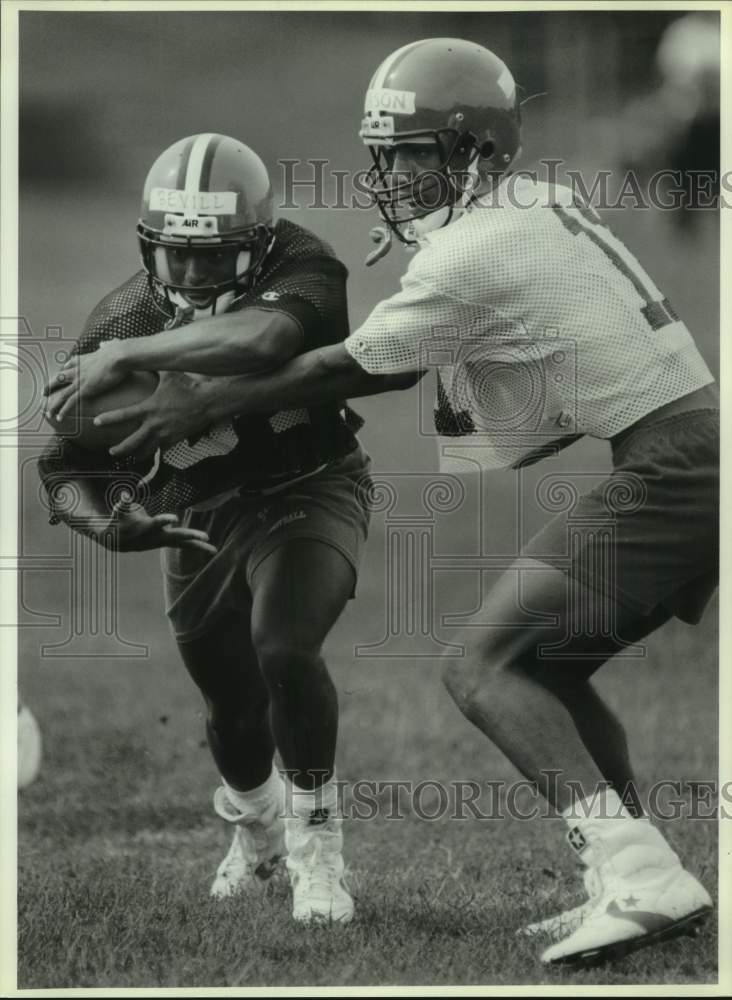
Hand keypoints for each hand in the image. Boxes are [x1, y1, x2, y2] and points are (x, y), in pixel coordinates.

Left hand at [44, 340, 125, 422]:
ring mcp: (79, 380)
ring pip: (61, 394)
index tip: (61, 372)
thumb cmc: (118, 351)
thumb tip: (107, 344)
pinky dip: (63, 411)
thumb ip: (107, 345)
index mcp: (84, 359)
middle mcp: (77, 369)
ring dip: (53, 404)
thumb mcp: (110, 346)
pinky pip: (70, 403)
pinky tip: (59, 418)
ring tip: (48, 412)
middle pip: (59, 378)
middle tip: (44, 392)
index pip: (69, 363)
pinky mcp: (84, 390)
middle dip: (50, 386)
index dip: (64, 369)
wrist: (118, 356)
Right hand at [88, 496, 216, 553]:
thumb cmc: (119, 520)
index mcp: (146, 528)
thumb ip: (124, 503)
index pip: (157, 523)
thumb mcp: (119, 510)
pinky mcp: (166, 542)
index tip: (175, 518)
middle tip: (206, 536)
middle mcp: (157, 537)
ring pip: (183, 544)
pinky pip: (184, 544)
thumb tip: (125, 495)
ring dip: (199, 546)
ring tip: (214, 550)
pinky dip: (196, 546)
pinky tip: (209, 548)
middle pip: (176, 536)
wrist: (117, 541)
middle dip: (191, 536)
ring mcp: (163, 541)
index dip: (165, 520)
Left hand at [93, 371, 213, 458]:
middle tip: (111, 451)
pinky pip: (164, 448)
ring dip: (137, 455)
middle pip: (133, 442)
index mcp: (150, 408)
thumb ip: (151, 366)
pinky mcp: (176, 439)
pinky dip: (157, 451)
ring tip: (130, 458)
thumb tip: (140, 353)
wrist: (209, 401)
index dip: (108, 419)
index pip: (123, 416)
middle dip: (120, 449)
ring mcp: (166, 434)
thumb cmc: (188, 385)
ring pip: (147, 450)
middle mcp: (155, 424)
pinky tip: (154, 453)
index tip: (97, 422)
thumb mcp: (168, 373)